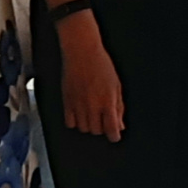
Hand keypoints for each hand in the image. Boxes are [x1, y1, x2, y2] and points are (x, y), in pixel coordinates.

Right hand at [58, 16, 124, 140]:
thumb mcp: (116, 85)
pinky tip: (80, 113)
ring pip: (83, 129)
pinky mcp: (66, 102)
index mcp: (107, 101)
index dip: (114, 135)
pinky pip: (69, 123)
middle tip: (104, 118)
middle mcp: (92, 106)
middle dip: (102, 128)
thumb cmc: (101, 65)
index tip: (115, 135)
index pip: (112, 128)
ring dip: (89, 125)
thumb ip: (119, 107)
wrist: (81, 52)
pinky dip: (75, 122)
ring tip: (92, 114)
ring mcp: (78, 105)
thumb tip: (120, 125)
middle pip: (97, 131)